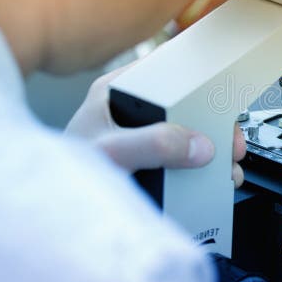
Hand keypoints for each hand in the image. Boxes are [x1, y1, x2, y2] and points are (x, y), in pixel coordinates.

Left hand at [65, 63, 246, 184]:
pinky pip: (183, 162)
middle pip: (186, 108)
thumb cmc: (64, 175)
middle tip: (230, 143)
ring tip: (227, 170)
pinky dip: (203, 173)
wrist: (52, 212)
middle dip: (215, 127)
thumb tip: (198, 145)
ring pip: (188, 137)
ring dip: (213, 153)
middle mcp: (133, 113)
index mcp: (118, 92)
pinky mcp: (150, 165)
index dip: (196, 77)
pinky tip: (213, 183)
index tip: (222, 91)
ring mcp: (143, 140)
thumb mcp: (111, 152)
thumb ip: (153, 145)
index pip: (164, 70)